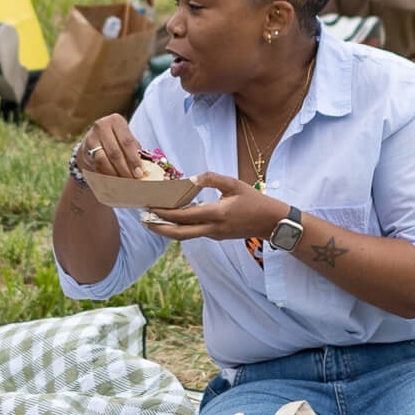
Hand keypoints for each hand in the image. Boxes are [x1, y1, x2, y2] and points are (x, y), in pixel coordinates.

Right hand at [75, 114, 148, 179]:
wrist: (94, 138)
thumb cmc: (117, 138)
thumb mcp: (126, 138)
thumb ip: (134, 150)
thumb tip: (143, 169)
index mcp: (115, 121)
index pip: (127, 142)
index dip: (134, 159)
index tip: (139, 173)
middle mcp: (101, 126)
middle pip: (115, 152)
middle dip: (125, 169)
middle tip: (132, 180)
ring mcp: (90, 138)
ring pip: (103, 161)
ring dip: (114, 174)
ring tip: (123, 182)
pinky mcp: (83, 150)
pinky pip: (95, 166)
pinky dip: (105, 175)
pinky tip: (113, 181)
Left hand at [145, 172, 287, 242]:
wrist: (271, 223)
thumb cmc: (254, 201)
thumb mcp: (234, 184)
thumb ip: (213, 179)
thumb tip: (192, 178)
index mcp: (217, 214)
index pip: (185, 216)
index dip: (165, 213)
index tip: (150, 206)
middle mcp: (213, 228)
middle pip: (180, 234)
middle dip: (159, 228)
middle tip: (143, 219)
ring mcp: (214, 235)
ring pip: (185, 236)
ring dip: (168, 229)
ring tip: (152, 219)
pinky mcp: (216, 236)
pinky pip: (194, 233)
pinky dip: (180, 227)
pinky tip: (172, 218)